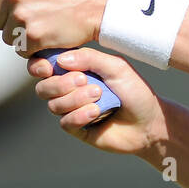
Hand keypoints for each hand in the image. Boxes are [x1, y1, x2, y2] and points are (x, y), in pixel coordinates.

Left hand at [0, 0, 109, 55]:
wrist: (98, 7)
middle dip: (9, 24)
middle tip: (33, 20)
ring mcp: (22, 16)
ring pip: (8, 37)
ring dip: (22, 37)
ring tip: (44, 26)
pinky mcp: (33, 36)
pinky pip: (22, 50)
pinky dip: (34, 49)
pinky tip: (49, 37)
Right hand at [29, 49, 163, 153]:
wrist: (149, 122)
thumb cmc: (135, 91)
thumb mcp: (116, 67)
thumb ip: (90, 58)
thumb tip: (60, 59)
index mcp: (75, 70)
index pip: (44, 66)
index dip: (39, 66)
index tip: (48, 67)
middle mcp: (69, 90)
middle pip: (43, 88)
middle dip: (61, 84)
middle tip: (85, 80)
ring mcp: (72, 110)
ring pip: (54, 105)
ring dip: (75, 99)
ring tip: (99, 96)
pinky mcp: (78, 129)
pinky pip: (65, 123)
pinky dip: (79, 116)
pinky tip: (96, 113)